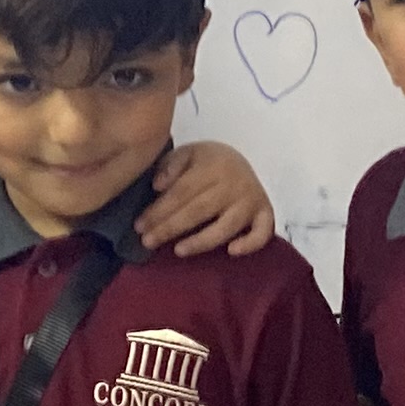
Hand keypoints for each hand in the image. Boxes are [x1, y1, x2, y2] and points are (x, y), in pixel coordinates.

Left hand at [140, 140, 275, 257]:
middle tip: (148, 241)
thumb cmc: (208, 162)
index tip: (139, 225)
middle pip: (198, 210)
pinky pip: (262, 233)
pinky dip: (250, 244)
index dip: (159, 210)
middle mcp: (234, 183)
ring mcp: (251, 200)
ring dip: (201, 241)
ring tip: (178, 251)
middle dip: (170, 228)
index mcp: (213, 165)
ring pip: (225, 227)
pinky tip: (231, 251)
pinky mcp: (265, 213)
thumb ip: (171, 165)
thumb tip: (158, 186)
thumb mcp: (188, 153)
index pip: (182, 192)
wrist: (241, 160)